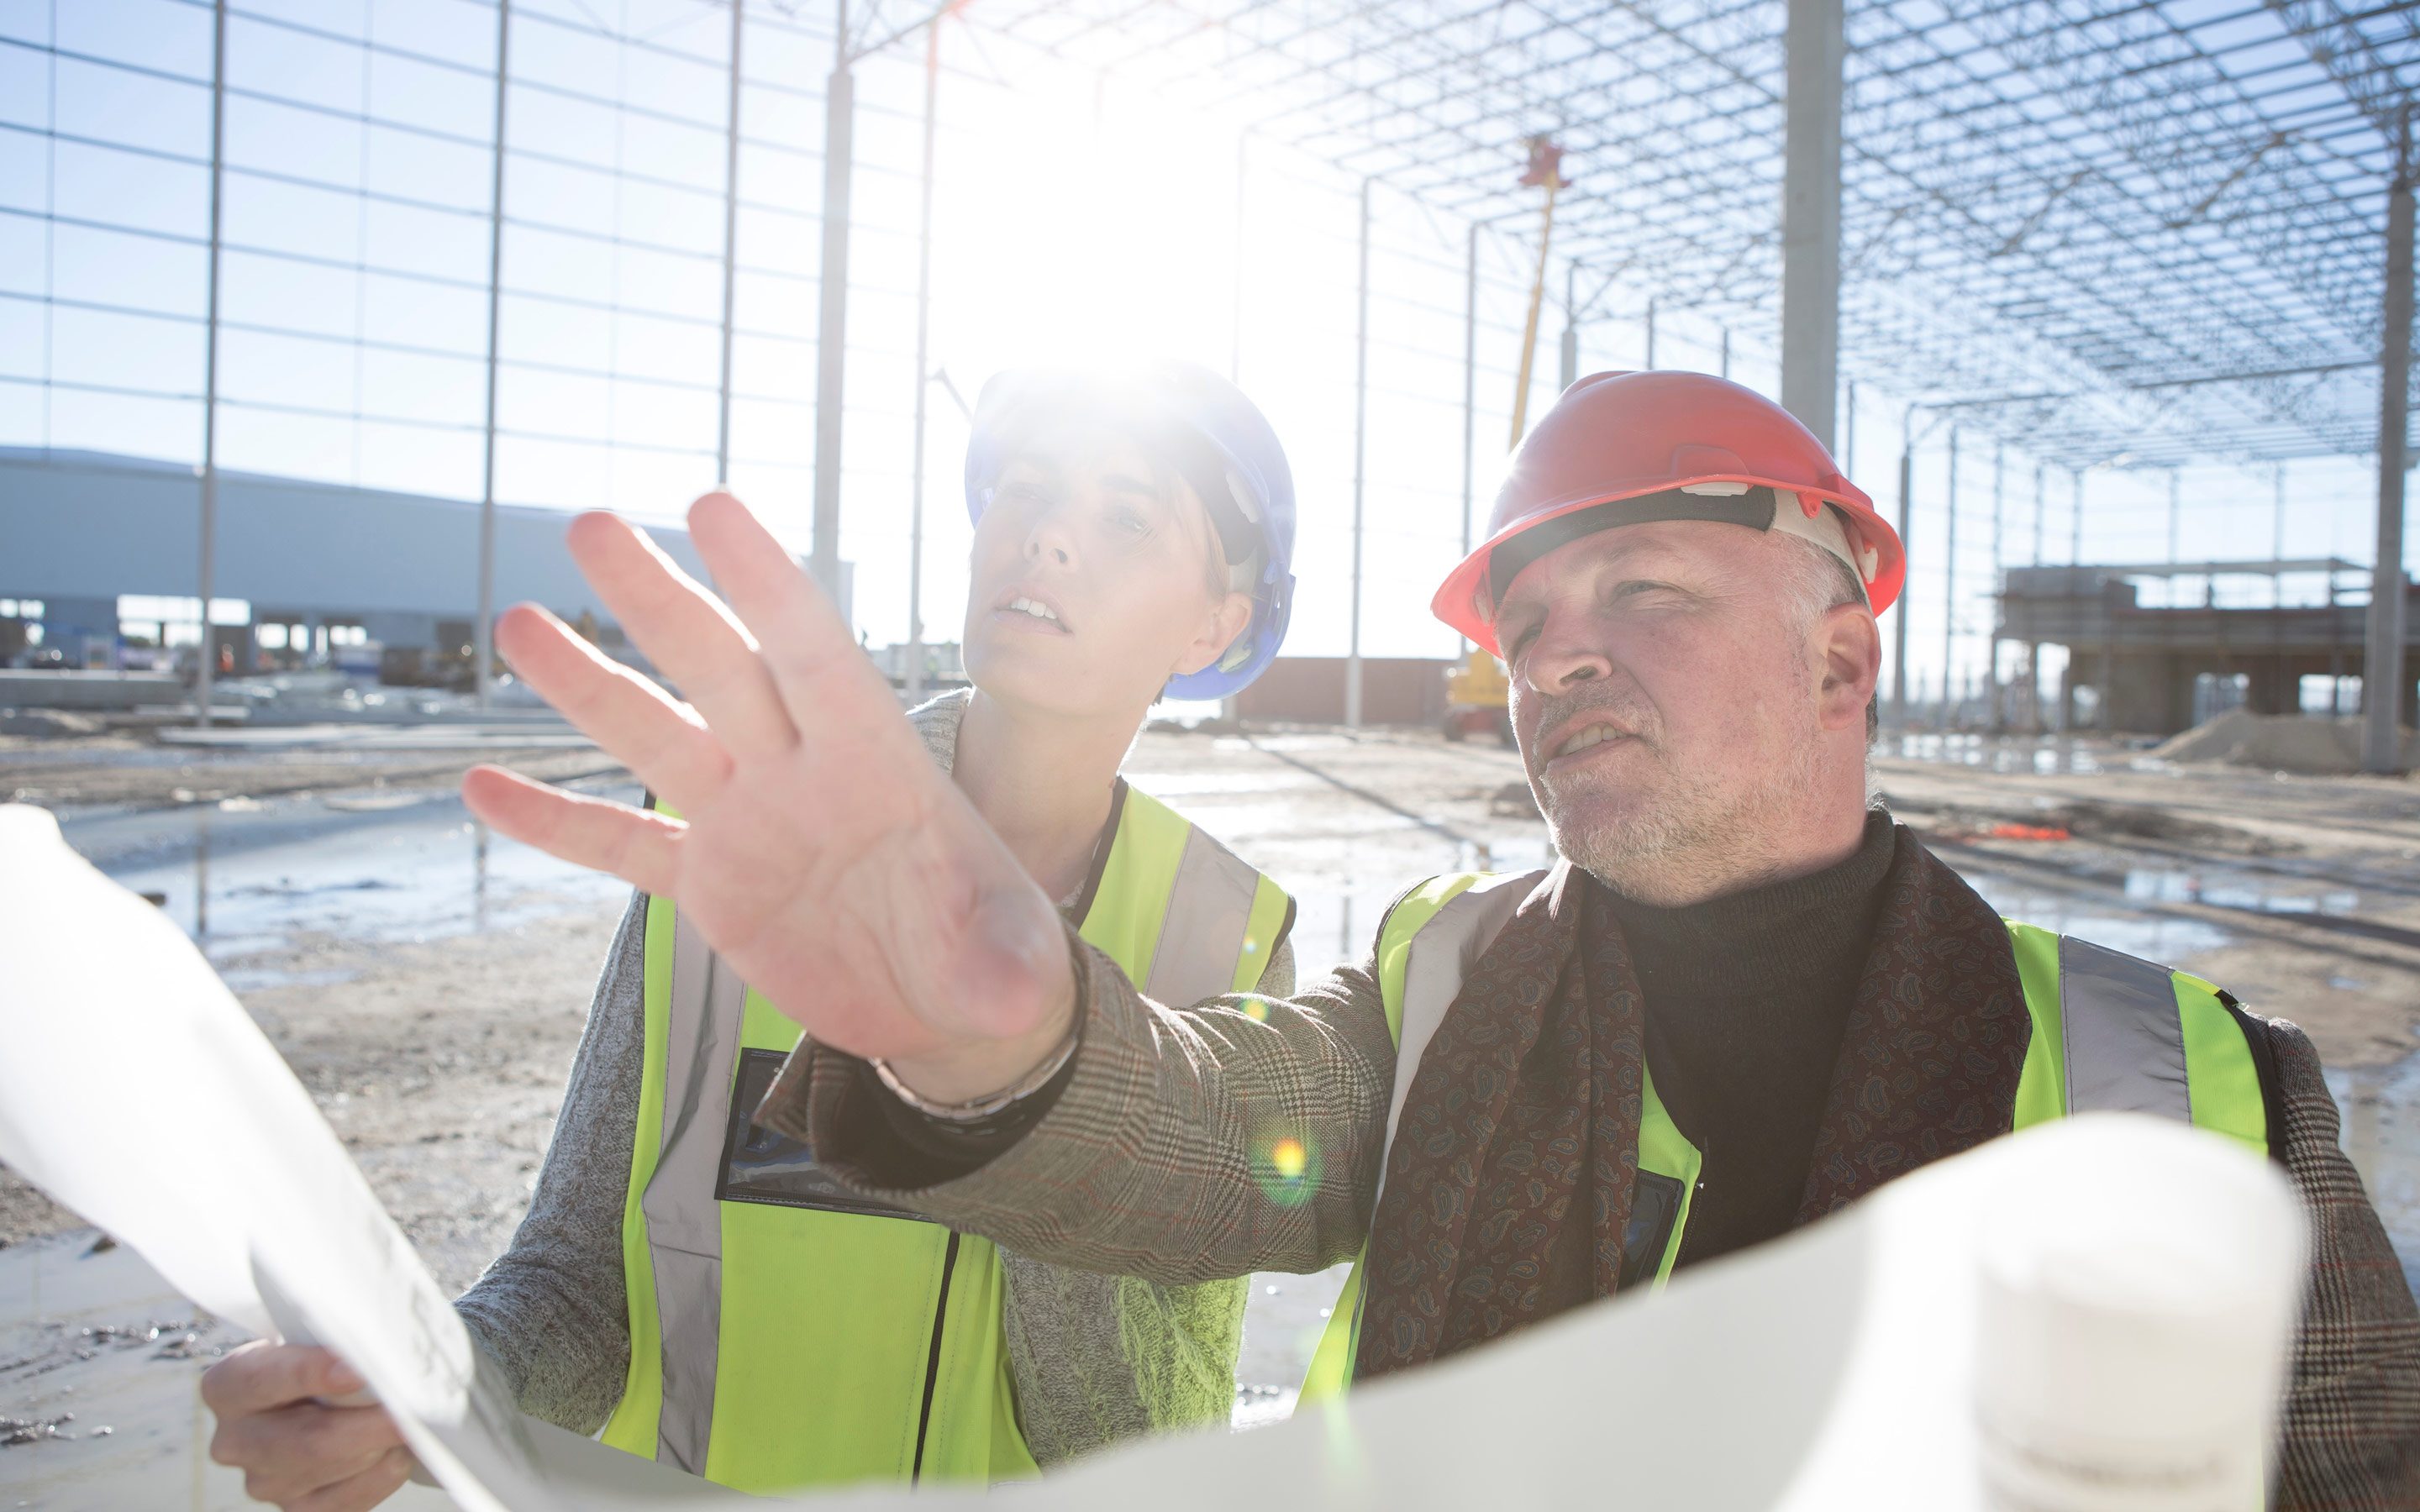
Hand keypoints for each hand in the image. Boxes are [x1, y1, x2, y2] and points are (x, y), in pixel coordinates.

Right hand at [201, 1342, 413, 1510]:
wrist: (319, 1393)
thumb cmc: (322, 1356)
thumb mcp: (315, 1337)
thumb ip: (334, 1342)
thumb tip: (376, 1357)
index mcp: (228, 1386)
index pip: (264, 1379)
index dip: (310, 1373)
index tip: (354, 1370)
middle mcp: (236, 1441)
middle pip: (307, 1439)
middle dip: (367, 1423)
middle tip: (413, 1406)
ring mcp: (264, 1482)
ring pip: (332, 1469)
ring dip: (380, 1445)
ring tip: (414, 1420)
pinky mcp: (299, 1508)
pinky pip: (348, 1500)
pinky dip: (382, 1473)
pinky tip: (399, 1451)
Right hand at [461, 493, 1074, 1099]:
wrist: (950, 1005)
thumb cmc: (995, 961)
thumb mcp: (1012, 967)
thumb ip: (1006, 969)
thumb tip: (1014, 1000)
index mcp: (878, 766)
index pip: (815, 656)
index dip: (766, 586)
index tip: (711, 507)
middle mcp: (802, 774)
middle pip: (721, 667)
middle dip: (660, 598)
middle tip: (589, 523)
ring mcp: (750, 823)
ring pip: (657, 737)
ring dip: (588, 684)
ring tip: (519, 625)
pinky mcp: (713, 885)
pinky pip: (622, 847)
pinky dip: (557, 822)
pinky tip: (483, 787)